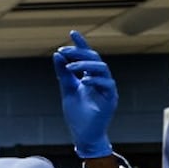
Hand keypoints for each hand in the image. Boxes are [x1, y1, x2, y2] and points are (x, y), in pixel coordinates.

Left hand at [52, 30, 117, 158]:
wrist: (83, 135)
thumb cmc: (77, 114)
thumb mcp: (66, 90)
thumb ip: (63, 73)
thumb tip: (57, 54)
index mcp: (90, 76)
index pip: (87, 56)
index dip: (81, 43)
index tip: (72, 33)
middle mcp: (100, 79)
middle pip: (94, 58)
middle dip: (79, 52)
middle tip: (64, 51)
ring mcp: (107, 88)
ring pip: (102, 68)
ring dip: (85, 65)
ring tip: (70, 67)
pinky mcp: (111, 99)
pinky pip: (107, 84)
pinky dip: (95, 80)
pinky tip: (83, 81)